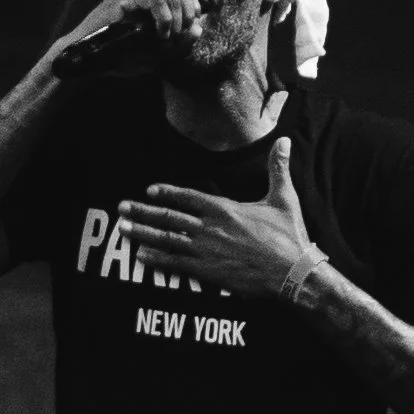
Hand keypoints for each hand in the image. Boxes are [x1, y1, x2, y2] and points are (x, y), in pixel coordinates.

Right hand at [50, 0, 207, 73]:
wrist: (91, 56)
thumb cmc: (121, 53)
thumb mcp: (157, 50)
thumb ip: (179, 41)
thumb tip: (199, 29)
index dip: (194, 7)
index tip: (190, 28)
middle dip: (188, 15)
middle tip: (179, 36)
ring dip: (177, 21)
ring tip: (167, 38)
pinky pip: (159, 0)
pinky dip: (166, 19)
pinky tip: (161, 34)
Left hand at [117, 135, 314, 300]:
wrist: (292, 272)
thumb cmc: (289, 236)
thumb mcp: (283, 198)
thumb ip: (278, 168)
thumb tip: (283, 140)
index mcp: (225, 209)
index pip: (189, 196)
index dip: (167, 193)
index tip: (149, 190)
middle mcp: (211, 228)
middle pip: (169, 217)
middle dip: (142, 212)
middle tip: (122, 208)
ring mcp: (207, 250)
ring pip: (167, 239)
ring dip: (143, 233)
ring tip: (123, 229)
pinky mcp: (208, 272)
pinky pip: (176, 264)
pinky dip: (157, 260)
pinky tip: (141, 256)